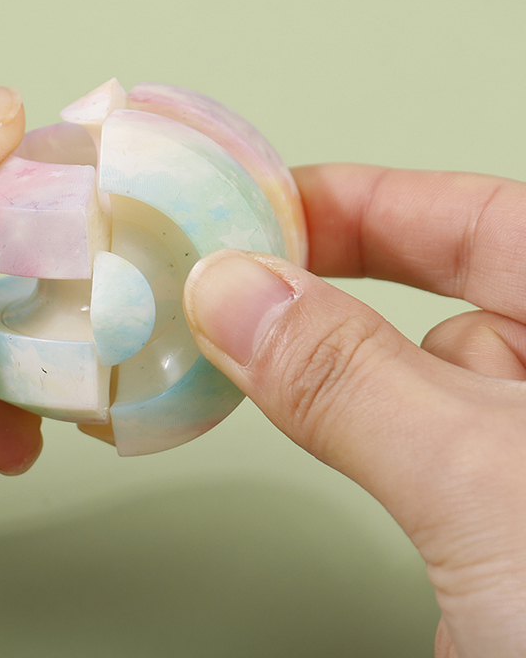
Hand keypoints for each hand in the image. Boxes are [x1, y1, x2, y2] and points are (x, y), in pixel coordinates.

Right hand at [184, 164, 525, 657]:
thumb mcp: (488, 488)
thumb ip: (350, 380)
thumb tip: (232, 293)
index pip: (478, 218)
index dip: (363, 197)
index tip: (259, 204)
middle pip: (438, 288)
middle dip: (326, 277)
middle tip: (228, 274)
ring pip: (410, 374)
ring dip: (320, 359)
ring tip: (229, 344)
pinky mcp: (498, 528)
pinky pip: (400, 441)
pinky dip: (335, 421)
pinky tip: (289, 418)